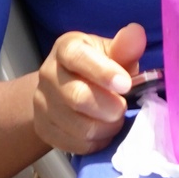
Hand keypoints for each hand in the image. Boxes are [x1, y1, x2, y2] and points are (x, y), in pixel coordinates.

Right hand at [33, 22, 146, 155]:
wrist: (67, 88)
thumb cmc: (99, 66)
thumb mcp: (114, 52)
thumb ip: (125, 46)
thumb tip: (136, 33)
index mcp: (66, 48)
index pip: (77, 57)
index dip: (103, 72)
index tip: (126, 85)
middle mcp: (48, 73)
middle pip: (77, 96)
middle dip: (109, 107)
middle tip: (124, 108)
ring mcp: (41, 103)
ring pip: (76, 125)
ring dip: (105, 127)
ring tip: (116, 119)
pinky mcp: (43, 128)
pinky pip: (73, 144)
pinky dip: (96, 142)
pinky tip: (104, 132)